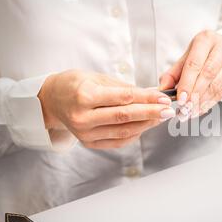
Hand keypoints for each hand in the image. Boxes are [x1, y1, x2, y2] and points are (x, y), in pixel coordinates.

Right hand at [38, 70, 175, 148]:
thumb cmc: (75, 84)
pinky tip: (145, 126)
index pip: (124, 98)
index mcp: (85, 96)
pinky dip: (134, 134)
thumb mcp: (97, 77)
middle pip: (126, 117)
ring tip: (160, 117)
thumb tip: (150, 94)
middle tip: (169, 110)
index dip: (148, 99)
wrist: (52, 100)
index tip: (164, 98)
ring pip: (124, 131)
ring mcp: (86, 133)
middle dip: (151, 113)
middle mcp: (84, 117)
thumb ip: (123, 88)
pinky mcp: (89, 143)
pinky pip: (118, 141)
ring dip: (146, 125)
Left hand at [159, 30, 221, 119]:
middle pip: (208, 74)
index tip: (180, 98)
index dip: (187, 83)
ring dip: (202, 101)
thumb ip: (173, 74)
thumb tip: (162, 89)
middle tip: (185, 108)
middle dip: (195, 94)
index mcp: (205, 39)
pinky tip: (201, 108)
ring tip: (191, 111)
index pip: (195, 63)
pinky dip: (210, 102)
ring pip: (217, 84)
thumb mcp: (186, 59)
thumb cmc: (202, 55)